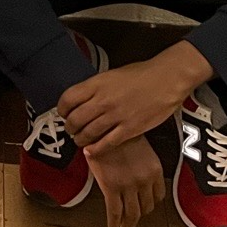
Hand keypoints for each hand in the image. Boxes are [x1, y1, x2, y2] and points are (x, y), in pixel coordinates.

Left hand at [60, 42, 212, 153]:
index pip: (68, 99)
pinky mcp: (130, 129)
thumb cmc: (139, 75)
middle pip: (76, 118)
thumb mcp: (110, 75)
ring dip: (80, 139)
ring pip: (89, 132)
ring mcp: (116, 116)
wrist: (165, 80)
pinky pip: (108, 142)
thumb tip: (83, 99)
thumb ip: (95, 88)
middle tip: (70, 130)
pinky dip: (97, 149)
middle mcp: (103, 100)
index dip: (61, 109)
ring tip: (79, 140)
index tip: (63, 113)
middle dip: (69, 127)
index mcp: (96, 84)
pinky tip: (91, 151)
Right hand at [85, 134, 166, 226]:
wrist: (100, 125)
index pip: (158, 195)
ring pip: (132, 213)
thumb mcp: (137, 145)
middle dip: (140, 214)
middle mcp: (145, 180)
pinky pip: (114, 211)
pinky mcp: (112, 187)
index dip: (151, 202)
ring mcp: (129, 185)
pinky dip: (114, 222)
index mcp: (154, 170)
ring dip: (129, 224)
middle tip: (133, 219)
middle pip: (146, 206)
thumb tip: (135, 168)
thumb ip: (141, 161)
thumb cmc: (117, 131)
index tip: (145, 204)